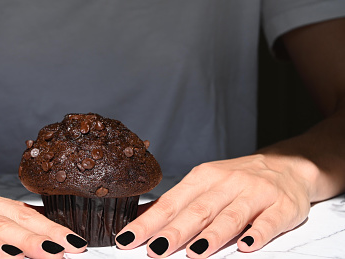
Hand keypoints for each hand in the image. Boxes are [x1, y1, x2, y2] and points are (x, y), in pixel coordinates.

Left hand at [115, 154, 312, 257]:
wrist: (286, 165)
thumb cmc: (237, 179)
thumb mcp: (204, 183)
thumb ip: (176, 203)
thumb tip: (140, 219)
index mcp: (203, 178)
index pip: (171, 202)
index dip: (149, 222)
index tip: (128, 238)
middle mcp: (227, 183)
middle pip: (197, 210)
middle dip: (174, 232)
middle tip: (154, 250)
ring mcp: (255, 194)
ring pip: (230, 216)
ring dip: (211, 236)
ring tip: (194, 253)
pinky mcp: (281, 206)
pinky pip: (268, 222)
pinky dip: (257, 234)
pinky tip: (246, 246)